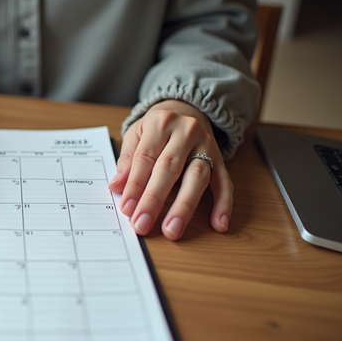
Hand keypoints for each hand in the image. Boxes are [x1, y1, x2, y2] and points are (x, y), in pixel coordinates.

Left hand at [108, 100, 232, 239]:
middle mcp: (186, 131)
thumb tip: (116, 187)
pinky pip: (225, 183)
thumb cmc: (155, 128)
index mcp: (160, 122)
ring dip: (184, 206)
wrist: (185, 110)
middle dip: (154, 199)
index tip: (127, 209)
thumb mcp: (136, 135)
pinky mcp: (220, 159)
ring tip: (172, 230)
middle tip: (142, 224)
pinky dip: (223, 204)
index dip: (135, 185)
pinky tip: (218, 225)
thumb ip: (127, 161)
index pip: (145, 158)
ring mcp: (207, 145)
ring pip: (197, 177)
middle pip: (170, 168)